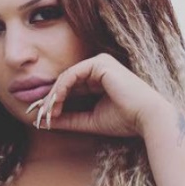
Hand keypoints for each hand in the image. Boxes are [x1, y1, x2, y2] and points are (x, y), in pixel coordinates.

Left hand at [26, 53, 173, 137]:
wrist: (146, 118)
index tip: (41, 119)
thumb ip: (67, 119)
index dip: (52, 103)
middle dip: (48, 101)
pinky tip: (54, 104)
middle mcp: (98, 68)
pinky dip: (60, 90)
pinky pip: (71, 75)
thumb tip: (43, 122)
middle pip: (63, 83)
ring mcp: (99, 63)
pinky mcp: (100, 64)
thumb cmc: (123, 120)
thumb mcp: (88, 121)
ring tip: (46, 114)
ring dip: (52, 97)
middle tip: (38, 117)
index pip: (68, 89)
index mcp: (97, 79)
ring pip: (64, 79)